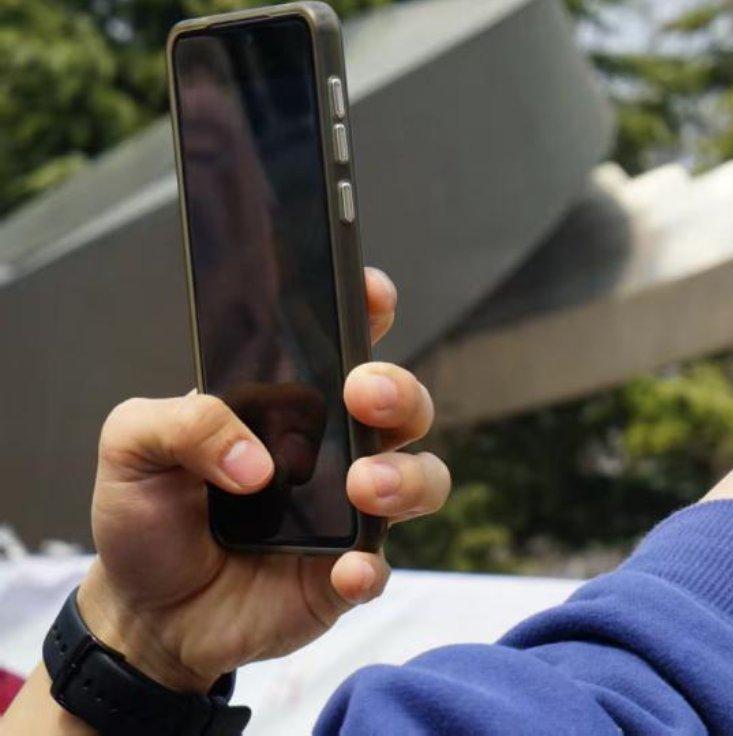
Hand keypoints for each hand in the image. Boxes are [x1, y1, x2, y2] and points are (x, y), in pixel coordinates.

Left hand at [77, 269, 448, 692]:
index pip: (345, 342)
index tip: (372, 295)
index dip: (368, 310)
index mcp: (289, 403)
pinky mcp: (346, 571)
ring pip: (421, 475)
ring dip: (405, 475)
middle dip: (399, 389)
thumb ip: (183, 423)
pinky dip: (371, 565)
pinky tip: (346, 569)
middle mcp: (333, 448)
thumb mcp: (132, 448)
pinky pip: (383, 563)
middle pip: (403, 402)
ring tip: (362, 487)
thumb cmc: (148, 517)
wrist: (145, 616)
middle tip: (364, 395)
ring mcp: (349, 511)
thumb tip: (255, 460)